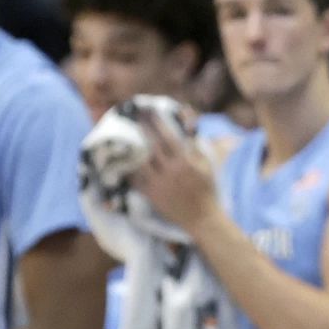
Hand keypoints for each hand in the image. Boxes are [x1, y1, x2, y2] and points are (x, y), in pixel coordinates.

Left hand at [131, 111, 218, 232]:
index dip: (158, 123)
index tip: (150, 112)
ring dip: (132, 148)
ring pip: (141, 162)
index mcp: (185, 161)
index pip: (169, 137)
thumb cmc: (207, 189)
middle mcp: (170, 171)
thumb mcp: (207, 165)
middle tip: (134, 117)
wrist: (202, 217)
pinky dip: (128, 171)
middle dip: (143, 130)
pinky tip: (121, 162)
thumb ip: (196, 147)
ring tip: (124, 136)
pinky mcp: (152, 195)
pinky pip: (135, 181)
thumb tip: (189, 130)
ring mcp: (160, 183)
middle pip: (152, 146)